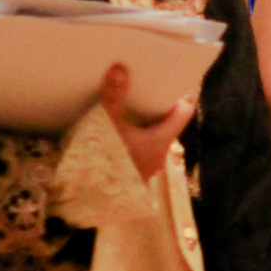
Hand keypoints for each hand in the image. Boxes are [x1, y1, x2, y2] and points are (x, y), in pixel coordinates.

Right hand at [98, 64, 194, 181]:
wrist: (87, 203)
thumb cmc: (106, 163)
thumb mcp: (107, 126)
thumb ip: (113, 98)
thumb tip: (120, 68)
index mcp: (162, 139)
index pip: (183, 111)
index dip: (182, 93)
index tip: (176, 76)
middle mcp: (158, 152)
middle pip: (166, 121)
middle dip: (158, 102)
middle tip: (148, 80)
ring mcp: (143, 163)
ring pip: (150, 133)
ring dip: (142, 118)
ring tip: (129, 96)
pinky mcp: (128, 170)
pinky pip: (135, 144)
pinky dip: (130, 131)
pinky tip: (114, 122)